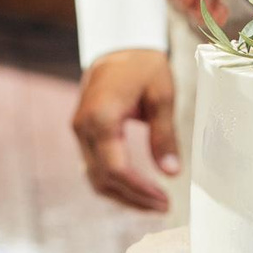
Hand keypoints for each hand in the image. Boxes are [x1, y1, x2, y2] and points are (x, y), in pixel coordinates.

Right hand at [72, 49, 179, 214]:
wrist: (118, 45)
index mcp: (101, 117)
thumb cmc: (143, 66)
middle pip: (103, 180)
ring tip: (153, 204)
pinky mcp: (83, 135)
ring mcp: (80, 133)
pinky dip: (114, 185)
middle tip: (164, 207)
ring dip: (123, 197)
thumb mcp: (161, 96)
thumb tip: (172, 173)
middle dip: (134, 199)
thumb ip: (164, 135)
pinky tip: (137, 191)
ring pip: (95, 179)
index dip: (140, 190)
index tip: (164, 199)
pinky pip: (94, 169)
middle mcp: (84, 128)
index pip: (116, 168)